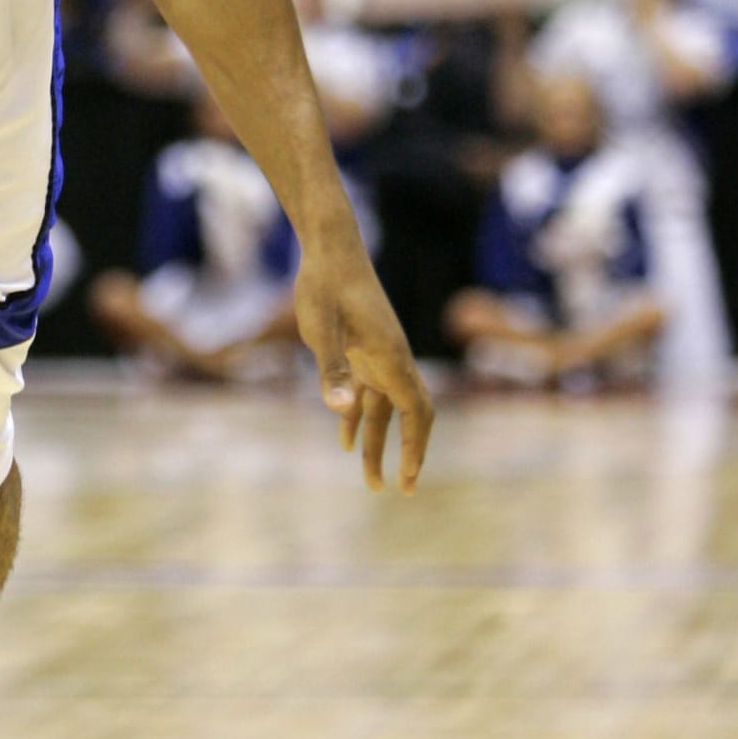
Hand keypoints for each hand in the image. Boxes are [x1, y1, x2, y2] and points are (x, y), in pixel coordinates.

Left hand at [295, 241, 432, 493]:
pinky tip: (344, 440)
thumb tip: (340, 410)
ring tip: (370, 480)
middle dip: (404, 453)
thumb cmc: (324, 286)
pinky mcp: (362, 350)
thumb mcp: (321, 329)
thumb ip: (331, 369)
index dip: (416, 447)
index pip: (416, 412)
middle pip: (409, 416)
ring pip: (386, 409)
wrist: (329, 248)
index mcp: (391, 358)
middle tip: (394, 490)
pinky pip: (368, 393)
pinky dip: (360, 418)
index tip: (408, 480)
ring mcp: (378, 355)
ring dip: (378, 443)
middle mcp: (392, 359)